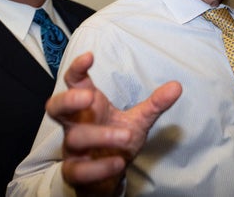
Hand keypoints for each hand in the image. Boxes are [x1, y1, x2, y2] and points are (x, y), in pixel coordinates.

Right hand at [46, 52, 181, 195]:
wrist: (106, 177)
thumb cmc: (116, 141)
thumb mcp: (138, 120)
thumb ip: (155, 104)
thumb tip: (177, 86)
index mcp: (89, 106)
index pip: (75, 83)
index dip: (77, 69)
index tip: (89, 56)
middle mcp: (76, 124)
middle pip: (56, 107)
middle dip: (69, 100)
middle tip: (90, 97)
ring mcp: (73, 148)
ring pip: (75, 138)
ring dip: (100, 135)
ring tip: (126, 137)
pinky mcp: (75, 172)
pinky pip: (78, 169)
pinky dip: (98, 167)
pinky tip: (118, 163)